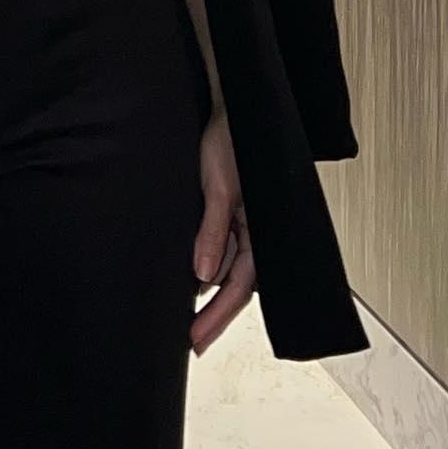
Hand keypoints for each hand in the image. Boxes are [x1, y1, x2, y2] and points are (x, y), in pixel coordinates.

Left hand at [190, 106, 255, 357]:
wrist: (232, 108)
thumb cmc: (230, 141)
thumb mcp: (217, 187)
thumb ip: (213, 231)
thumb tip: (203, 275)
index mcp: (260, 230)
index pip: (238, 286)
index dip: (217, 316)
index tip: (197, 340)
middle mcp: (255, 231)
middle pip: (235, 285)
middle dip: (214, 313)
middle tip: (192, 339)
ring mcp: (243, 223)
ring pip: (228, 268)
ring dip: (209, 289)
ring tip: (187, 315)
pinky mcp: (230, 211)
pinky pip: (222, 247)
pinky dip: (208, 262)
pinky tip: (192, 275)